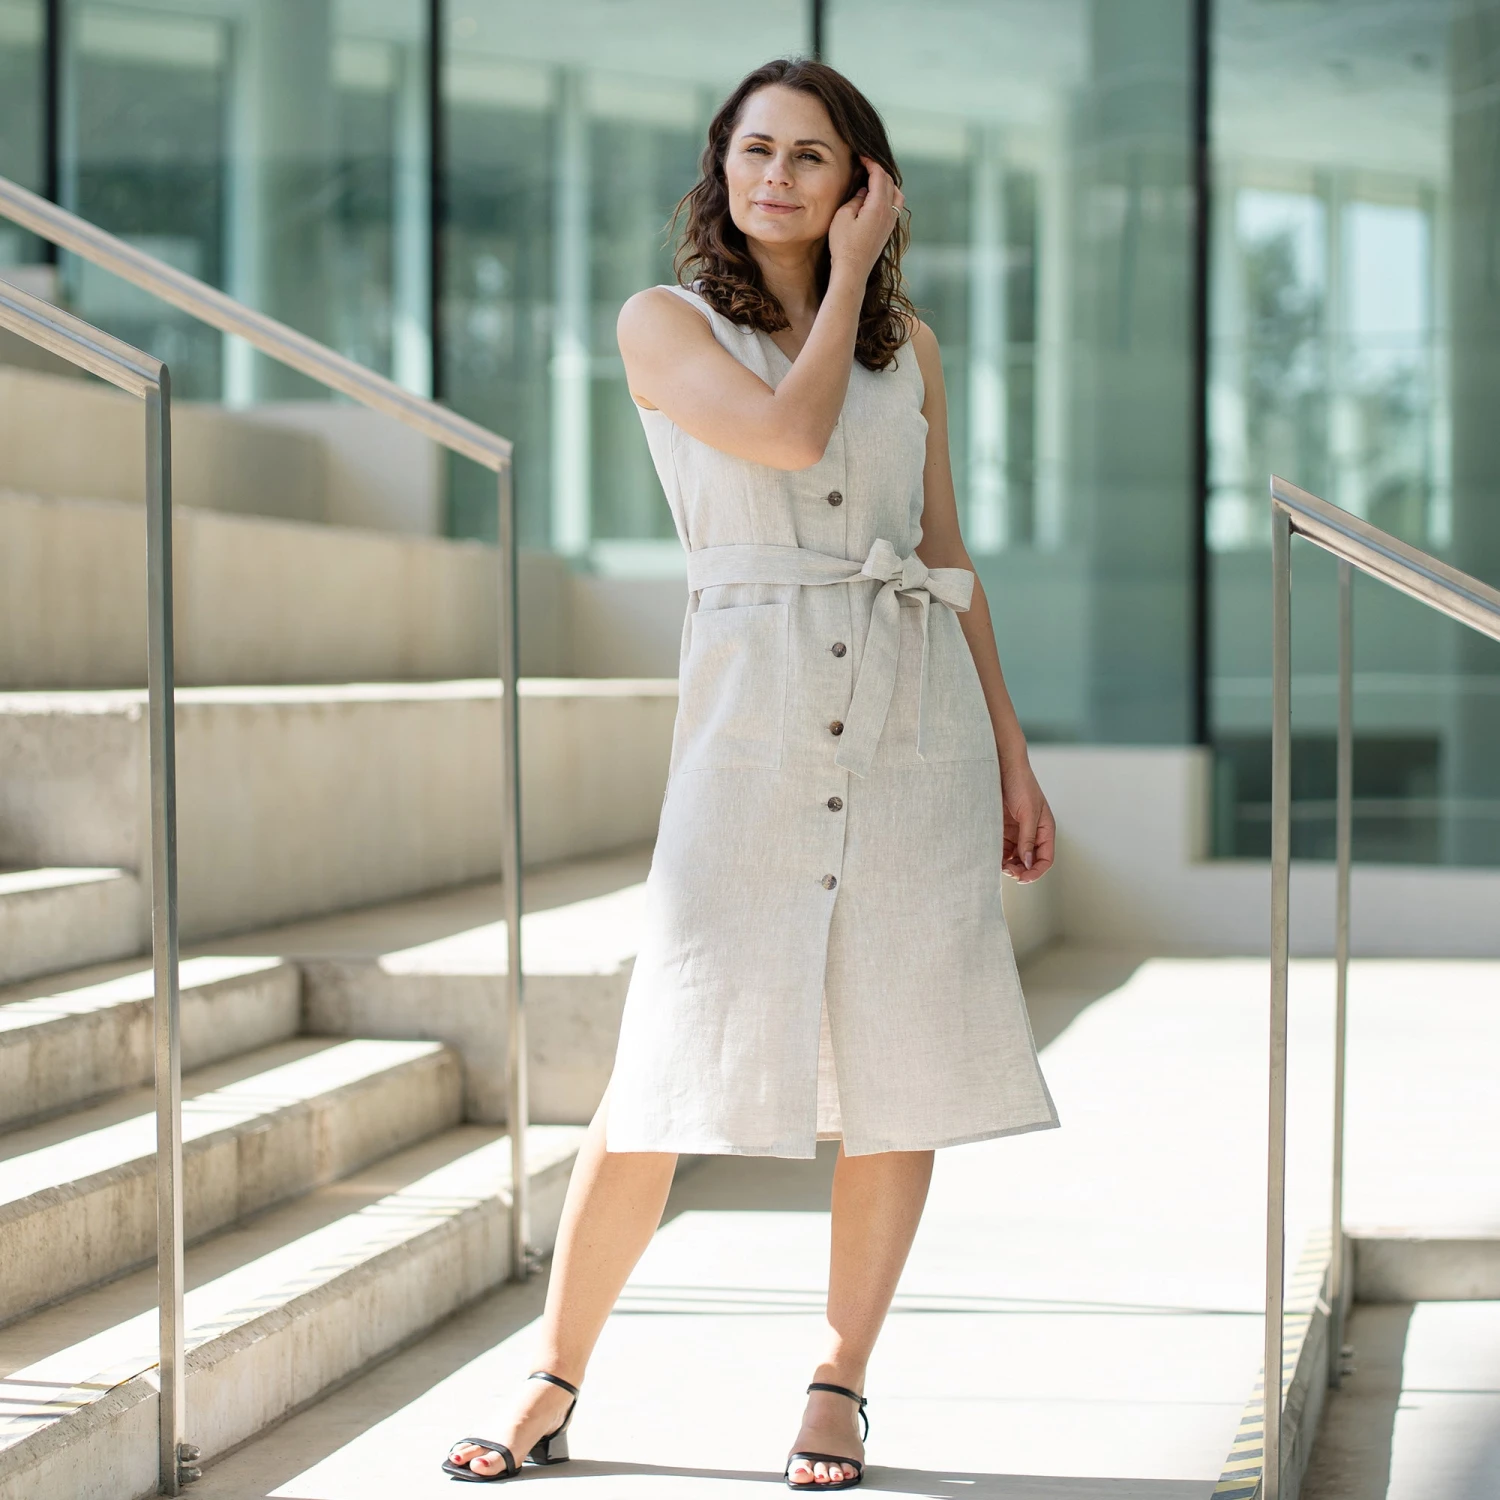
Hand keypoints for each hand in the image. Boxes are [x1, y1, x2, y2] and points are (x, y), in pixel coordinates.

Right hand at [827, 157, 903, 279]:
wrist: (852, 271)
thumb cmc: (844, 245)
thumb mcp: (843, 216)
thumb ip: (856, 199)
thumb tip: (865, 191)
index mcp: (878, 206)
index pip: (879, 176)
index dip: (871, 163)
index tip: (862, 157)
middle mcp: (889, 213)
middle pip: (890, 183)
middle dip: (879, 171)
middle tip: (866, 165)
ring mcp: (890, 223)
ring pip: (897, 195)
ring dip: (887, 184)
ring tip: (874, 180)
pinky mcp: (888, 231)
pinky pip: (895, 206)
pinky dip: (889, 196)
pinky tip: (878, 198)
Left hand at [1000, 753, 1053, 882]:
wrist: (1003, 765)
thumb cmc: (1021, 784)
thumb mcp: (1027, 813)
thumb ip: (1028, 838)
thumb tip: (1027, 863)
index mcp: (1045, 829)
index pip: (1045, 859)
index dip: (1035, 872)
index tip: (1022, 878)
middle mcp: (1033, 833)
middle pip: (1029, 861)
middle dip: (1020, 870)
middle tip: (1007, 871)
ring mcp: (1017, 831)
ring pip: (1015, 857)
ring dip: (1008, 864)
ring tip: (998, 865)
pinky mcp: (1003, 828)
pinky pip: (1002, 847)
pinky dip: (998, 854)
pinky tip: (991, 856)